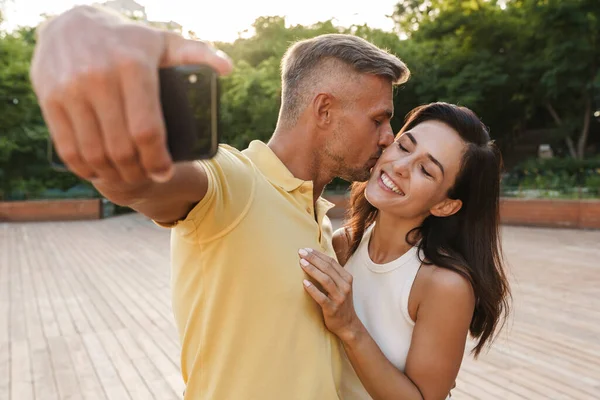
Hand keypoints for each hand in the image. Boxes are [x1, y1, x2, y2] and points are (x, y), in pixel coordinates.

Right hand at [30, 5, 232, 184]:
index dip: (158, 160)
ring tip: (127, 177)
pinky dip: (84, 167)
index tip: (165, 172)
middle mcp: (99, 78)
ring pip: (94, 152)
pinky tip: (97, 171)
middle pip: (121, 147)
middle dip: (138, 172)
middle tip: (148, 177)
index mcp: (133, 67)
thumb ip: (197, 53)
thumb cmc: (128, 39)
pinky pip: (67, 146)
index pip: (147, 130)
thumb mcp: (163, 41)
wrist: (70, 21)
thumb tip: (227, 69)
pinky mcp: (48, 99)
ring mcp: (70, 90)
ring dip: (113, 174)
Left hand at [299, 248, 362, 342]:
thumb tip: (315, 258)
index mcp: (347, 278)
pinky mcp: (333, 309)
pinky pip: (321, 297)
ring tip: (301, 263)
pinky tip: (304, 283)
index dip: (318, 254)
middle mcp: (345, 286)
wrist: (348, 324)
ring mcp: (340, 298)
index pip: (331, 262)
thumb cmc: (340, 302)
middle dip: (313, 258)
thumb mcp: (340, 286)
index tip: (306, 249)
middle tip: (301, 252)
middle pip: (328, 268)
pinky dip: (313, 289)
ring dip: (312, 270)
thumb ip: (332, 274)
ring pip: (325, 280)